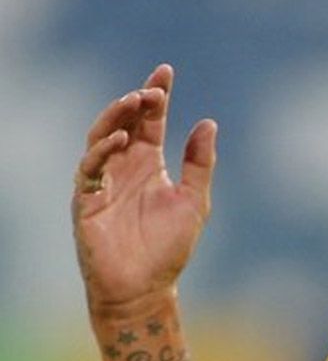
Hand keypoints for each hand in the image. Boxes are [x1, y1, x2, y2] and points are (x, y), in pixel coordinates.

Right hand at [72, 64, 217, 319]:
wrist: (145, 289)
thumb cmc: (168, 247)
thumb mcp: (194, 200)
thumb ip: (200, 163)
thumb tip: (208, 122)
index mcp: (149, 163)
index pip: (150, 121)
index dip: (156, 95)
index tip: (165, 71)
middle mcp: (124, 167)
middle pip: (124, 122)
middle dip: (135, 101)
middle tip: (151, 88)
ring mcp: (103, 182)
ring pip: (100, 137)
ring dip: (116, 117)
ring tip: (135, 101)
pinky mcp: (86, 201)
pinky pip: (88, 169)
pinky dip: (102, 151)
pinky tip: (120, 140)